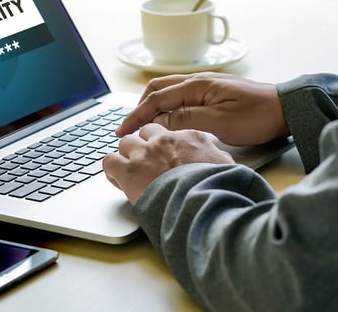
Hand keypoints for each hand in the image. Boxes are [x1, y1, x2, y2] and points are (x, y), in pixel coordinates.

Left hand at [103, 124, 233, 204]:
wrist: (202, 204)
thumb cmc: (217, 189)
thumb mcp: (227, 168)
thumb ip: (218, 160)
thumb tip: (222, 163)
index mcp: (188, 137)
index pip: (168, 132)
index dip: (163, 145)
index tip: (163, 156)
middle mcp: (164, 141)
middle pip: (144, 132)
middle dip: (143, 146)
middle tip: (146, 164)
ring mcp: (144, 154)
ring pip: (125, 143)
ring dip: (127, 156)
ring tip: (131, 172)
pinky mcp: (128, 170)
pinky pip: (109, 161)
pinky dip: (111, 170)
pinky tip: (118, 180)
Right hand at [115, 72, 289, 145]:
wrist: (286, 109)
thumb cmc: (257, 116)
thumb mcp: (219, 122)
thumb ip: (186, 119)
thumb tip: (159, 120)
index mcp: (196, 86)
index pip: (156, 100)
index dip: (135, 116)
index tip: (121, 131)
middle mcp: (197, 81)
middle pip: (156, 90)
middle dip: (138, 108)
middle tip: (128, 128)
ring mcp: (205, 85)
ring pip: (167, 91)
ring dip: (151, 105)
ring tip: (142, 124)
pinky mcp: (212, 92)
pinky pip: (180, 95)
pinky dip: (165, 105)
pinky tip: (166, 118)